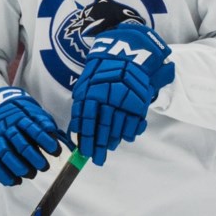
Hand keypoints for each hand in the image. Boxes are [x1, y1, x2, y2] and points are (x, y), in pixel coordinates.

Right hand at [0, 87, 65, 185]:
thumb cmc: (21, 116)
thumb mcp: (34, 114)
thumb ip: (44, 123)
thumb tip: (54, 133)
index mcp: (21, 118)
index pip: (34, 130)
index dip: (45, 141)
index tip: (56, 151)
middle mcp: (7, 129)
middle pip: (20, 144)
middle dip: (33, 157)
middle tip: (44, 167)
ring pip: (5, 154)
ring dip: (18, 167)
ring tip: (32, 174)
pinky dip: (4, 175)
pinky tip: (15, 182)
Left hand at [69, 23, 174, 165]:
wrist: (125, 55)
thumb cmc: (101, 73)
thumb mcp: (85, 86)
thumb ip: (81, 108)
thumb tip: (76, 132)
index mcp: (91, 95)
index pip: (87, 124)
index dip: (86, 141)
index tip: (85, 154)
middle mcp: (107, 99)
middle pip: (102, 129)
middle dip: (99, 147)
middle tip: (97, 159)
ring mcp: (124, 101)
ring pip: (118, 128)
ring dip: (113, 141)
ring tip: (110, 148)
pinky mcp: (139, 102)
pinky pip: (134, 123)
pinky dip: (130, 132)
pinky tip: (125, 137)